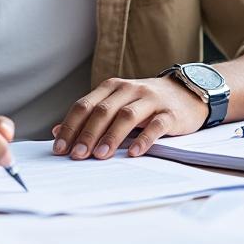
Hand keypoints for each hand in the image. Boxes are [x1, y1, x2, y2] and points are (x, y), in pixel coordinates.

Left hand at [52, 77, 206, 158]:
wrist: (187, 92)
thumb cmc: (145, 103)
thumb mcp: (117, 104)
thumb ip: (90, 115)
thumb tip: (57, 131)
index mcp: (112, 87)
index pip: (85, 105)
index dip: (70, 126)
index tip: (59, 148)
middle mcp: (129, 89)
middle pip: (103, 111)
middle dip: (87, 134)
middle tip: (76, 155)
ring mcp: (150, 100)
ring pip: (126, 116)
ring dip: (111, 136)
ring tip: (100, 156)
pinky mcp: (170, 113)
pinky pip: (156, 125)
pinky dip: (144, 139)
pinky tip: (134, 153)